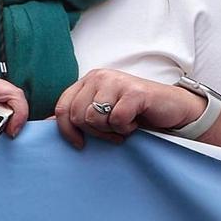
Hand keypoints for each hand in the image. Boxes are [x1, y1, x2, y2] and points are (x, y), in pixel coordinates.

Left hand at [54, 68, 208, 148]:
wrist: (173, 109)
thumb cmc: (137, 112)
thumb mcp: (103, 111)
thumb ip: (79, 113)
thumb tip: (47, 123)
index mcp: (89, 80)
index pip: (63, 107)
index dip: (66, 130)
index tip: (79, 144)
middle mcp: (100, 76)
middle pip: (77, 116)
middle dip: (94, 133)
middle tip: (113, 134)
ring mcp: (117, 82)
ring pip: (94, 119)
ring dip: (111, 131)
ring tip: (125, 126)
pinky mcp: (134, 92)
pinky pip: (116, 120)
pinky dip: (126, 129)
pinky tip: (136, 123)